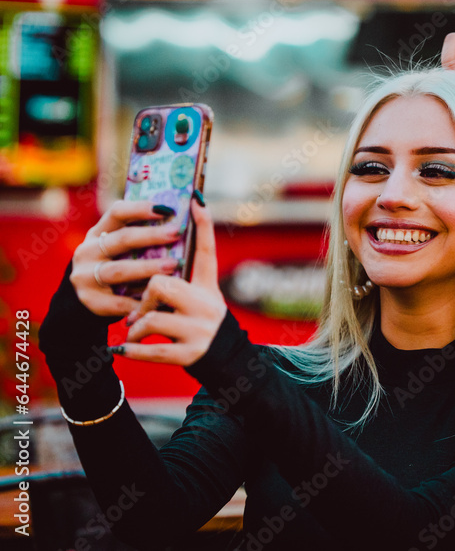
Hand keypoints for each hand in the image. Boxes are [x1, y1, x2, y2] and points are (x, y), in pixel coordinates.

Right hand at [70, 200, 180, 316]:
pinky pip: (118, 301)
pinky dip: (139, 301)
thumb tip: (184, 218)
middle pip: (121, 239)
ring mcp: (85, 276)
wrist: (89, 300)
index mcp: (98, 232)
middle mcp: (87, 251)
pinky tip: (160, 300)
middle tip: (176, 233)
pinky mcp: (89, 300)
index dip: (140, 208)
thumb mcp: (123, 248)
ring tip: (173, 266)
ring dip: (147, 267)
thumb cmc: (119, 266)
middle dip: (151, 236)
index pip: (117, 212)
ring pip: (118, 270)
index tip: (167, 208)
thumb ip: (144, 235)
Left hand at [117, 199, 226, 366]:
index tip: (196, 201)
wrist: (226, 359)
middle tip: (141, 307)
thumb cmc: (201, 323)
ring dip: (136, 327)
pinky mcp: (189, 355)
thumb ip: (183, 279)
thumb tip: (163, 251)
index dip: (203, 225)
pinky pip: (151, 350)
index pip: (206, 252)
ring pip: (151, 319)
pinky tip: (122, 350)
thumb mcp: (201, 298)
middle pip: (162, 284)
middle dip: (145, 297)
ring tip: (134, 331)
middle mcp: (208, 306)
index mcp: (208, 288)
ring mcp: (200, 331)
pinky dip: (132, 351)